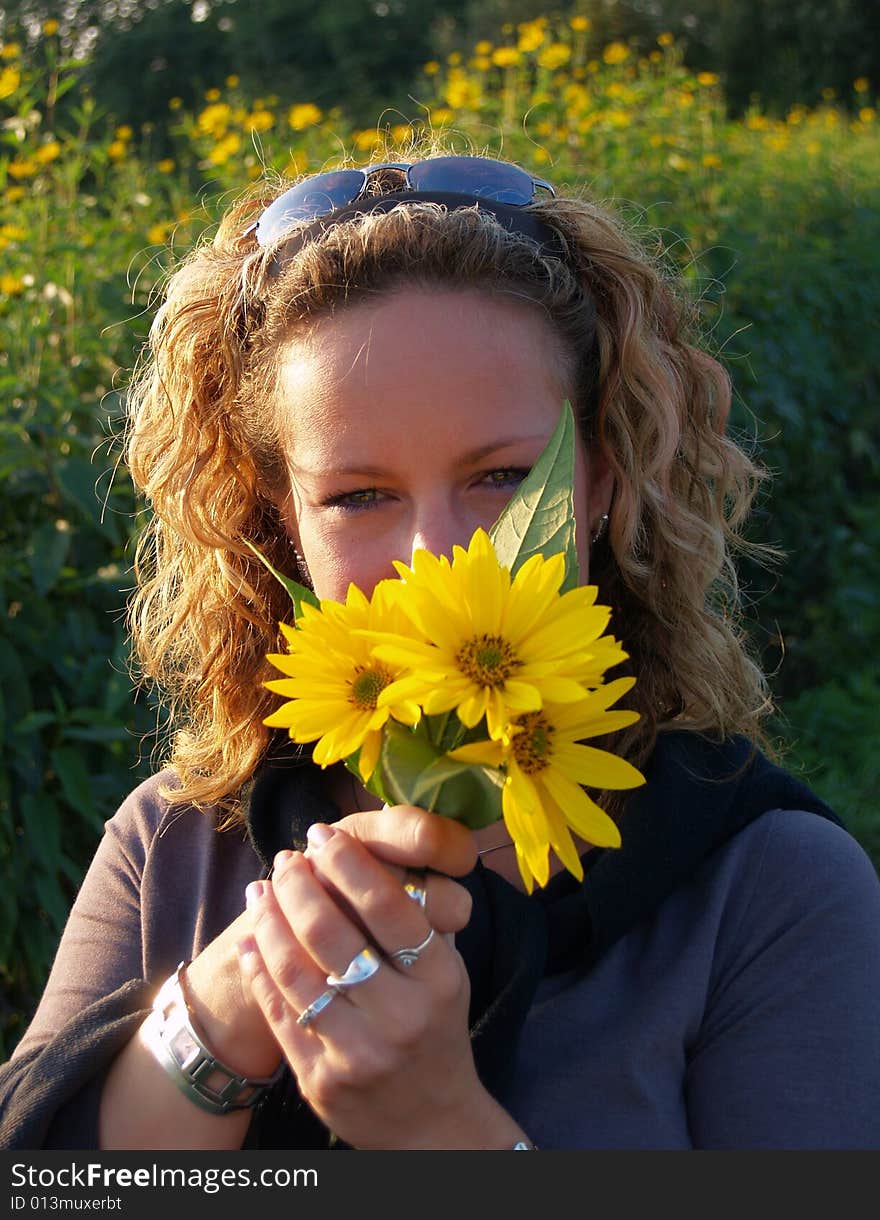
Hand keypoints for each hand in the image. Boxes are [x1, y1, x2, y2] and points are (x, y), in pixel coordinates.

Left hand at [238, 807, 506, 1148]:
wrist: (433, 1125)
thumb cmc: (436, 1029)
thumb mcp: (448, 973)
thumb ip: (421, 919)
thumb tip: (374, 852)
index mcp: (438, 979)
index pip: (389, 906)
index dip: (349, 862)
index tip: (324, 833)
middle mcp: (401, 1015)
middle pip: (332, 932)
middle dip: (298, 885)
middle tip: (285, 859)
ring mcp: (358, 1051)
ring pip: (296, 970)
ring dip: (269, 920)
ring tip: (260, 890)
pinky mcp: (321, 1079)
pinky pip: (279, 1011)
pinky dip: (259, 969)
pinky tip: (251, 940)